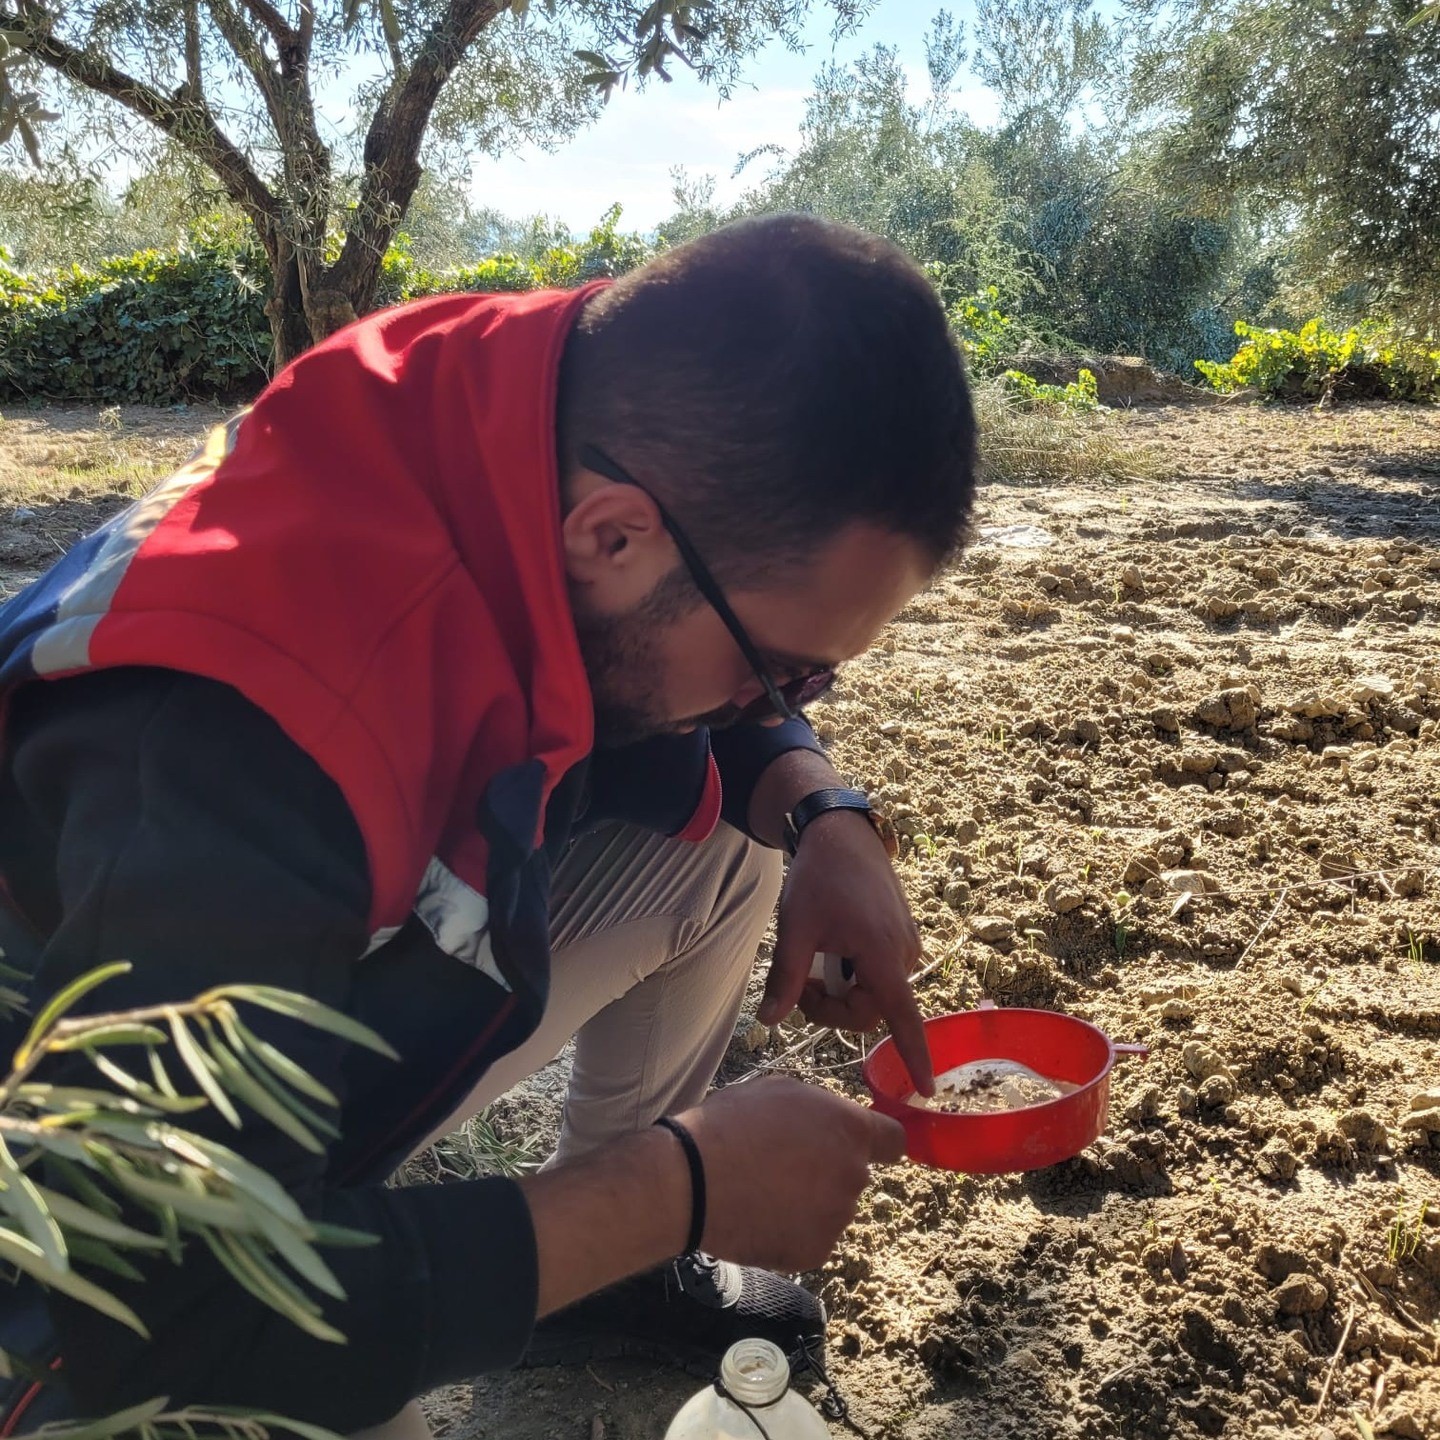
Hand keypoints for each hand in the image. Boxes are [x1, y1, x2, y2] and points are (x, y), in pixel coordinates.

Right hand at [677, 1075, 905, 1271]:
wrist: (693, 1181)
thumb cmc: (732, 1124)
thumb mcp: (782, 1091)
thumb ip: (822, 1111)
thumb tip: (834, 1128)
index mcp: (851, 1130)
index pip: (895, 1141)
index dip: (878, 1142)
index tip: (859, 1145)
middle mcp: (854, 1176)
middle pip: (853, 1174)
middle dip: (828, 1170)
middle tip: (783, 1164)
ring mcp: (837, 1218)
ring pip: (831, 1208)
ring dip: (809, 1202)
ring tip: (762, 1189)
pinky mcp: (815, 1252)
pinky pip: (810, 1238)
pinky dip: (791, 1230)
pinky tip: (759, 1214)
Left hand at [759, 809, 934, 1095]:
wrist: (842, 833)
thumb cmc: (818, 877)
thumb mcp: (795, 929)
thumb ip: (786, 979)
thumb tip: (769, 1022)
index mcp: (882, 955)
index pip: (903, 1018)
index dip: (915, 1056)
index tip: (928, 1090)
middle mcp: (904, 953)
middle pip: (871, 1010)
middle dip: (835, 1009)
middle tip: (800, 987)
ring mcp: (906, 944)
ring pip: (875, 994)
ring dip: (844, 990)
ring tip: (815, 960)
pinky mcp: (903, 936)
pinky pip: (880, 974)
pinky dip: (856, 975)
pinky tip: (835, 949)